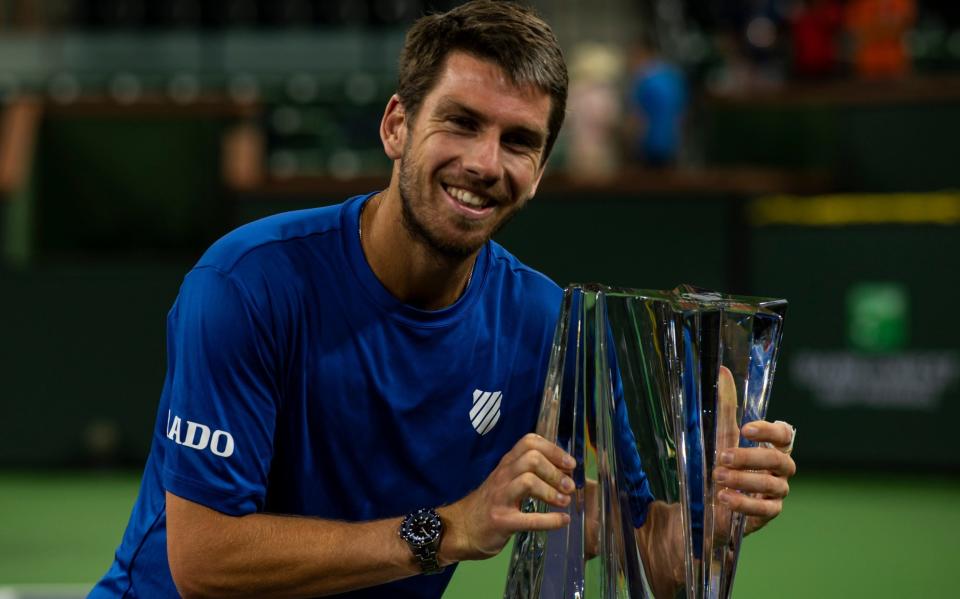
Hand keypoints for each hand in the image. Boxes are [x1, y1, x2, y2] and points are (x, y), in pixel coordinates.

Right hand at [438, 433, 575, 563]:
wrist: (460, 529)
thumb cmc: (489, 504)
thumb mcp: (506, 480)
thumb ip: (528, 472)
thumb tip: (564, 471)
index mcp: (506, 464)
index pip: (529, 442)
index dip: (554, 450)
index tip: (570, 464)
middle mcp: (502, 476)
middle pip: (531, 459)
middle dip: (555, 471)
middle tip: (569, 487)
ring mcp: (500, 498)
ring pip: (528, 481)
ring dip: (552, 491)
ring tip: (565, 502)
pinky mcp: (501, 521)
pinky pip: (529, 519)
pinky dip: (550, 520)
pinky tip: (562, 521)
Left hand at [713, 417, 795, 535]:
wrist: (709, 500)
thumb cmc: (724, 463)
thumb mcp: (722, 435)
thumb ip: (726, 407)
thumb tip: (723, 372)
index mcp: (773, 446)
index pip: (785, 435)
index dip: (770, 431)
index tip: (746, 429)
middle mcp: (780, 469)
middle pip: (778, 460)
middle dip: (750, 457)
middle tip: (723, 456)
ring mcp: (777, 492)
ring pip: (771, 484)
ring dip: (743, 479)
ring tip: (718, 476)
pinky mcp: (768, 513)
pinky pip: (764, 509)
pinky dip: (744, 503)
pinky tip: (725, 498)